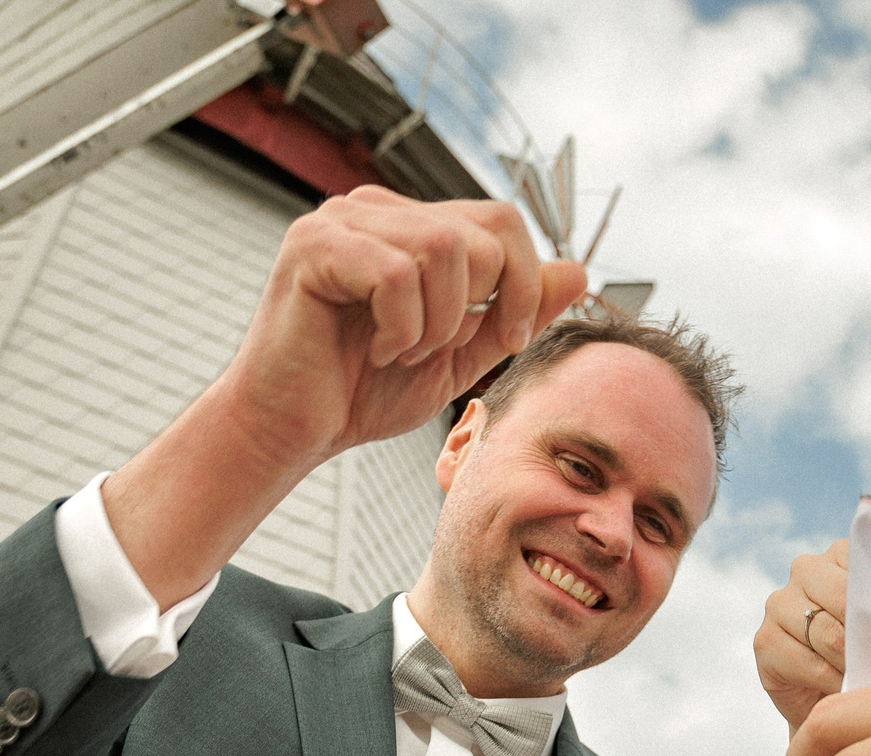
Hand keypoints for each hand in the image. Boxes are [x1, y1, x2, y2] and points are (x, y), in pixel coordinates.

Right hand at [107, 189, 586, 605]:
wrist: (291, 432)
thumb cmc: (362, 393)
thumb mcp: (461, 353)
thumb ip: (515, 311)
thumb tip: (579, 269)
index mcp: (411, 225)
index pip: (501, 221)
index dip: (524, 283)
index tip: (508, 339)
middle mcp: (376, 208)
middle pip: (484, 231)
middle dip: (482, 307)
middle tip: (434, 350)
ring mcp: (341, 219)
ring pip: (445, 249)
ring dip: (438, 322)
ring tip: (399, 352)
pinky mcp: (312, 245)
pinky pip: (397, 274)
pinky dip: (401, 328)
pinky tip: (374, 350)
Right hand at [754, 539, 870, 730]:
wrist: (838, 708)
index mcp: (845, 554)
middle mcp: (807, 569)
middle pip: (852, 596)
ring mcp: (781, 605)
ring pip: (829, 631)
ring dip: (866, 665)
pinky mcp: (766, 644)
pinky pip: (804, 660)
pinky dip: (832, 680)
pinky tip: (851, 694)